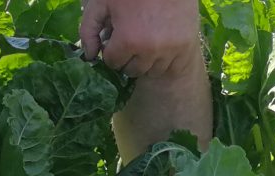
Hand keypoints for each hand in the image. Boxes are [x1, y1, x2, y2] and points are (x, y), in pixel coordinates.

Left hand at [81, 0, 204, 79]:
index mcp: (128, 40)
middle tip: (130, 39)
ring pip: (152, 71)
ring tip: (145, 39)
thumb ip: (89, 28)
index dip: (111, 50)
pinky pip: (171, 67)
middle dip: (127, 57)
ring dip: (146, 60)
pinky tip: (159, 42)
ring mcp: (170, 50)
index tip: (115, 39)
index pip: (113, 62)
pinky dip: (164, 59)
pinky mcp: (185, 47)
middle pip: (132, 70)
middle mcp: (150, 50)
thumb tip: (89, 56)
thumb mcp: (103, 2)